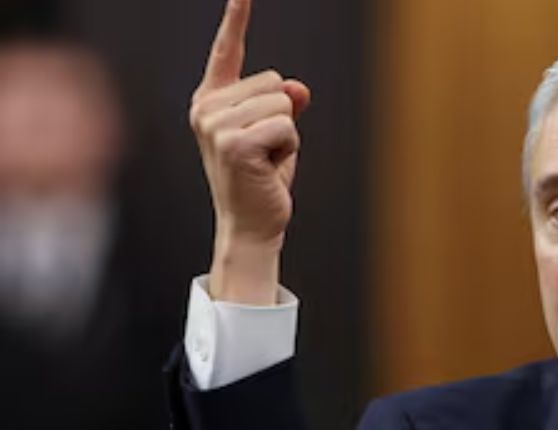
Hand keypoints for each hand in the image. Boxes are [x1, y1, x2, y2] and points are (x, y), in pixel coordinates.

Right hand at [189, 0, 310, 303]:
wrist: (251, 226)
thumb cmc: (262, 181)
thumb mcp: (277, 136)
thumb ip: (285, 105)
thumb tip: (297, 88)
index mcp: (211, 101)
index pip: (227, 51)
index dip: (235, 19)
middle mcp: (206, 108)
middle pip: (274, 82)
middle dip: (284, 117)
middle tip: (265, 153)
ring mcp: (216, 125)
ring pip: (283, 104)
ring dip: (287, 135)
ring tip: (265, 162)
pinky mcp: (234, 142)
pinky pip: (287, 125)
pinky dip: (289, 148)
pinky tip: (268, 169)